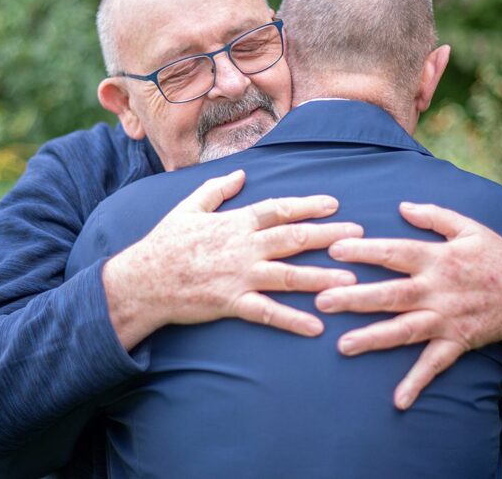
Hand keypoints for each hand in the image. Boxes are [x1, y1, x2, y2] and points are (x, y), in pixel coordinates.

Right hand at [103, 169, 363, 349]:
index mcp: (235, 222)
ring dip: (321, 278)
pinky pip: (268, 313)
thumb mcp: (189, 206)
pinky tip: (316, 327)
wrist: (142, 280)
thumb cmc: (165, 242)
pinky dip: (292, 320)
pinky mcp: (231, 303)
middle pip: (293, 238)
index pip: (278, 209)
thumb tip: (241, 173)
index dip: (307, 206)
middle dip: (328, 236)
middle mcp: (243, 247)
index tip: (334, 204)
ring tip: (351, 281)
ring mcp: (239, 276)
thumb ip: (218, 189)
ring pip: (288, 276)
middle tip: (359, 235)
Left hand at [315, 202, 501, 409]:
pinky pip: (435, 365)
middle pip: (392, 294)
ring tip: (343, 346)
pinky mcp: (458, 342)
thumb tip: (401, 206)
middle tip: (322, 301)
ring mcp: (447, 318)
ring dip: (374, 339)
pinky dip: (417, 382)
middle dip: (356, 298)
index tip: (334, 250)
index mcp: (439, 258)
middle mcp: (439, 290)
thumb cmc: (496, 256)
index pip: (395, 252)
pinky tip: (398, 400)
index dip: (365, 251)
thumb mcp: (470, 228)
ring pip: (406, 330)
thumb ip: (435, 215)